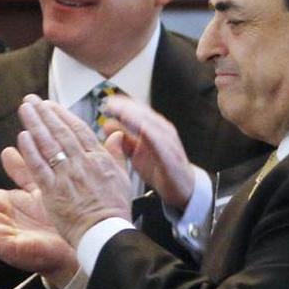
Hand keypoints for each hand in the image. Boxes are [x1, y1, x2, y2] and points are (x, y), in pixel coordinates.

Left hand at [12, 96, 132, 245]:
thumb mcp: (123, 178)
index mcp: (99, 159)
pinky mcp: (53, 192)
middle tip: (31, 100)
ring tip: (25, 109)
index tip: (50, 104)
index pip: (78, 130)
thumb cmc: (114, 209)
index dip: (62, 115)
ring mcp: (67, 177)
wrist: (106, 234)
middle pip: (60, 132)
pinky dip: (30, 151)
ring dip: (35, 124)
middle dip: (44, 113)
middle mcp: (82, 164)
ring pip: (49, 145)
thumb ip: (117, 154)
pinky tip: (22, 136)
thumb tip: (117, 135)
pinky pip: (39, 167)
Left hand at [99, 95, 195, 210]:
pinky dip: (153, 135)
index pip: (138, 112)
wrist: (182, 186)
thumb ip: (123, 139)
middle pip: (144, 115)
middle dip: (128, 108)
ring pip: (154, 126)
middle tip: (112, 103)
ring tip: (123, 112)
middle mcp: (163, 132)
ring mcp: (169, 143)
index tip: (108, 102)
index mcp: (154, 129)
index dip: (124, 105)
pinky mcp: (172, 157)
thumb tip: (107, 124)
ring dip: (138, 117)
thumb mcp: (136, 152)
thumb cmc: (159, 167)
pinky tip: (142, 130)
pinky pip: (163, 144)